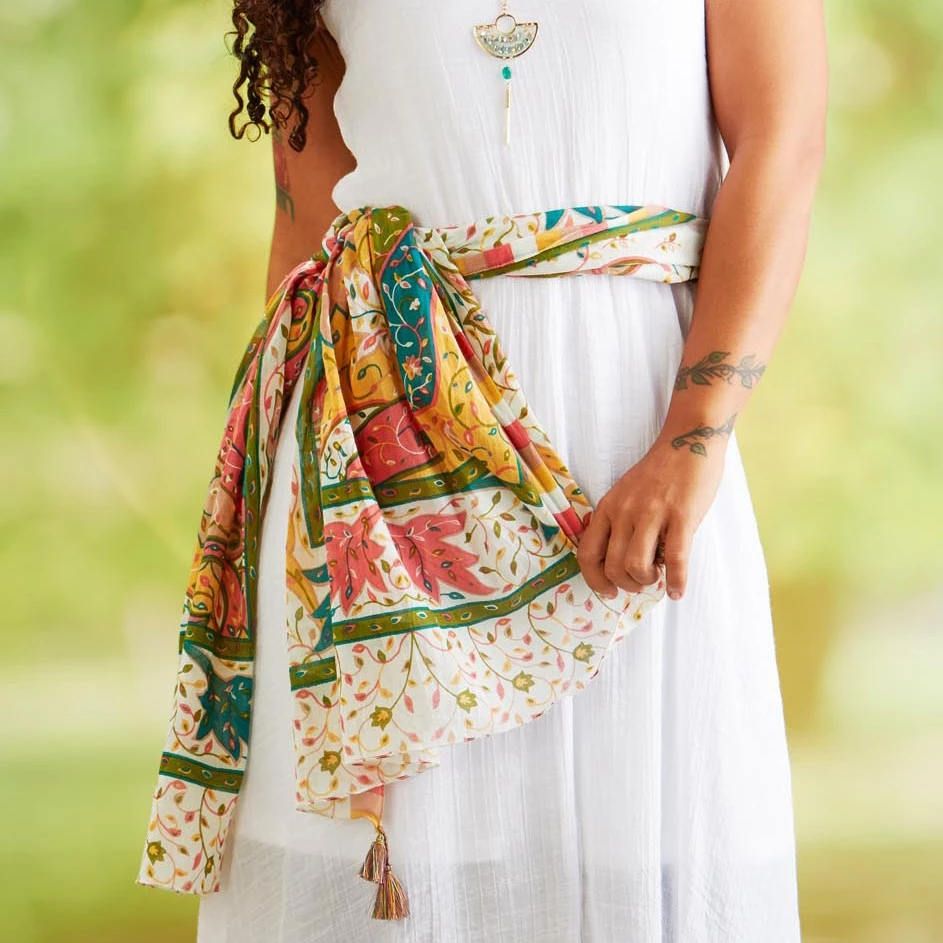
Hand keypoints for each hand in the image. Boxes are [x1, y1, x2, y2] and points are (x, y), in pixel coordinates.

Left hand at [575, 438, 726, 600]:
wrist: (689, 441)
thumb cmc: (659, 473)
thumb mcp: (625, 494)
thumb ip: (618, 523)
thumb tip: (620, 564)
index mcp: (608, 507)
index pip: (587, 553)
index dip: (594, 579)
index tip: (608, 590)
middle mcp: (624, 511)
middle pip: (612, 566)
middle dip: (626, 584)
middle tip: (640, 582)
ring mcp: (652, 513)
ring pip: (636, 566)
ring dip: (646, 581)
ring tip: (658, 578)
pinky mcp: (681, 516)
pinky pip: (675, 559)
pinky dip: (676, 582)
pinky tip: (678, 590)